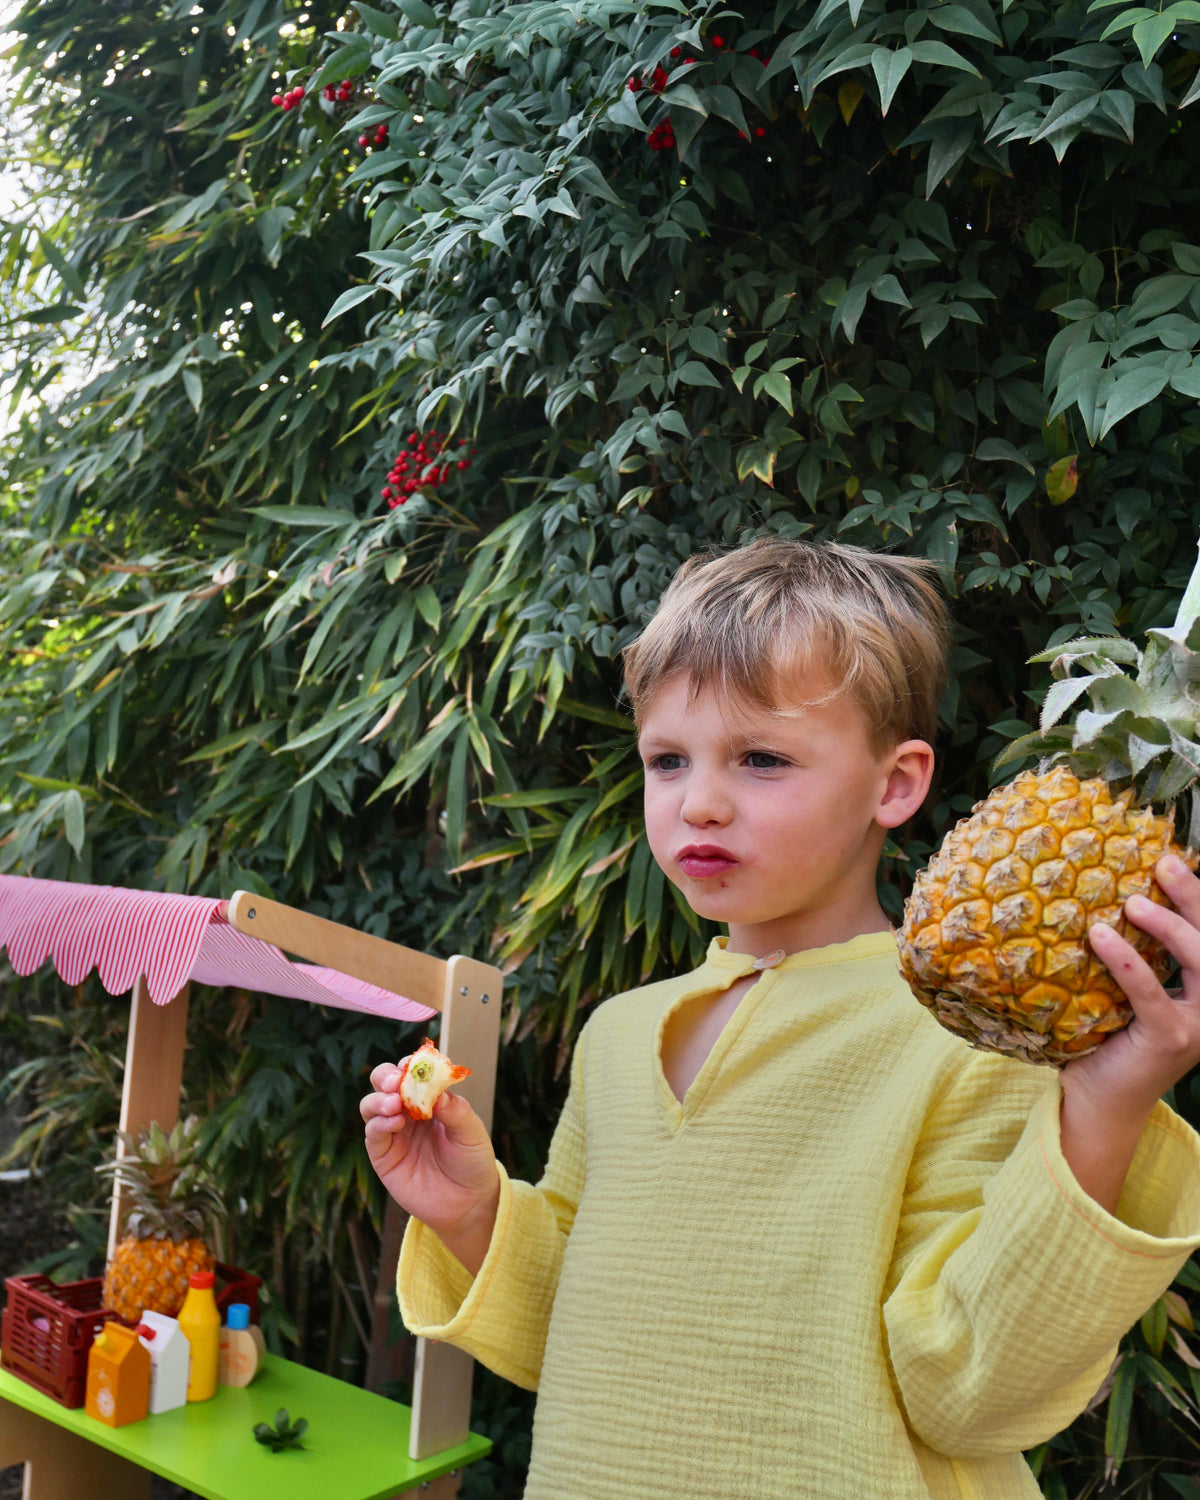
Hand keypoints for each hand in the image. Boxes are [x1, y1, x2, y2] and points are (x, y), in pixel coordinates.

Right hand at [360, 1061, 499, 1274]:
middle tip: (397, 1083)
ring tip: (395, 1105)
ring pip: (371, 1105)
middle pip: (384, 1082)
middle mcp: (407, 1112)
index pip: (412, 1072)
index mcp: (429, 1099)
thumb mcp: (471, 1133)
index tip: (414, 1065)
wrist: (468, 1203)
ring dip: (379, 1100)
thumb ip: (455, 1110)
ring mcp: (393, 1133)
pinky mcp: (384, 1157)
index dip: (410, 1065)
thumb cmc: (472, 1161)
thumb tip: (436, 1091)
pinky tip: (394, 1123)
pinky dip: (378, 1124)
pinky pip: (373, 1134)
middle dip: (386, 1076)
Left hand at [1057, 855, 1199, 1213]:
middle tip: (1164, 863)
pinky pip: (1152, 995)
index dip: (1198, 897)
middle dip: (1195, 898)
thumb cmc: (1101, 1039)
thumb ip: (1123, 954)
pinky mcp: (1170, 1041)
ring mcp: (1197, 1026)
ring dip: (1171, 927)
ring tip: (1135, 901)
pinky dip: (1128, 963)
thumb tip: (1086, 896)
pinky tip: (1101, 936)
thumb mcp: (1117, 989)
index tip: (1172, 858)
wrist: (1096, 1100)